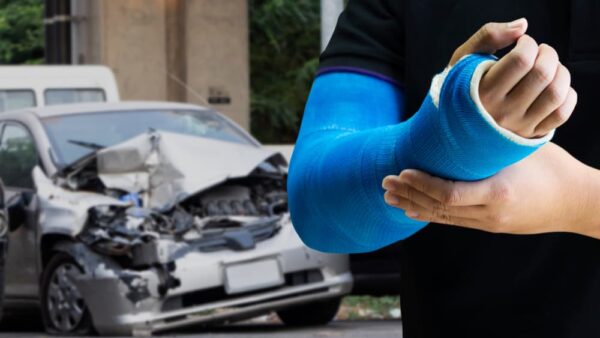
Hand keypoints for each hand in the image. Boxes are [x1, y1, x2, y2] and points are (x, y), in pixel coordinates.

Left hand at [382, 143, 599, 238]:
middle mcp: (489, 214)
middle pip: (438, 208)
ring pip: (443, 217)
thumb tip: (456, 125)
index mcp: (497, 193)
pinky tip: (413, 211)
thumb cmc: (552, 168)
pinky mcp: (489, 226)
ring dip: (414, 206)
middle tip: (384, 182)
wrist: (577, 202)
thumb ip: (488, 145)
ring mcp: (488, 224)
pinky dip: (431, 214)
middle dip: (409, 194)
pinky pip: (454, 221)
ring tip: (390, 197)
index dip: (421, 184)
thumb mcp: (520, 150)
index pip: (448, 194)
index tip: (402, 172)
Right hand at [449, 18, 576, 137]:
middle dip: (548, 54)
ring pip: (555, 94)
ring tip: (549, 69)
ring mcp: (518, 126)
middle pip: (542, 74)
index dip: (528, 43)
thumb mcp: (463, 60)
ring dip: (561, 73)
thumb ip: (488, 36)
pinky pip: (561, 114)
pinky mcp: (530, 135)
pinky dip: (567, 95)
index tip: (522, 43)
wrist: (455, 129)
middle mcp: (502, 112)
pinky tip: (554, 87)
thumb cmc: (462, 89)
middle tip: (539, 53)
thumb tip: (523, 26)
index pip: (521, 59)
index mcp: (483, 92)